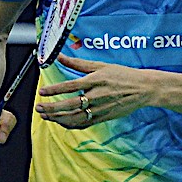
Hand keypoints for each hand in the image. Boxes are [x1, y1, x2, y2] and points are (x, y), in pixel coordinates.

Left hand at [35, 54, 149, 127]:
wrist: (143, 89)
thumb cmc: (122, 75)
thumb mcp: (100, 66)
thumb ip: (77, 63)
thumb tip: (60, 56)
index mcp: (95, 81)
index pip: (71, 86)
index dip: (55, 89)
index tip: (42, 91)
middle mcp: (97, 96)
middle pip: (70, 105)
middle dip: (52, 108)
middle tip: (39, 107)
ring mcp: (100, 109)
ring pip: (75, 118)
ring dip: (58, 118)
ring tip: (45, 115)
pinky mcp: (103, 118)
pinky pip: (83, 124)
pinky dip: (70, 125)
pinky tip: (60, 122)